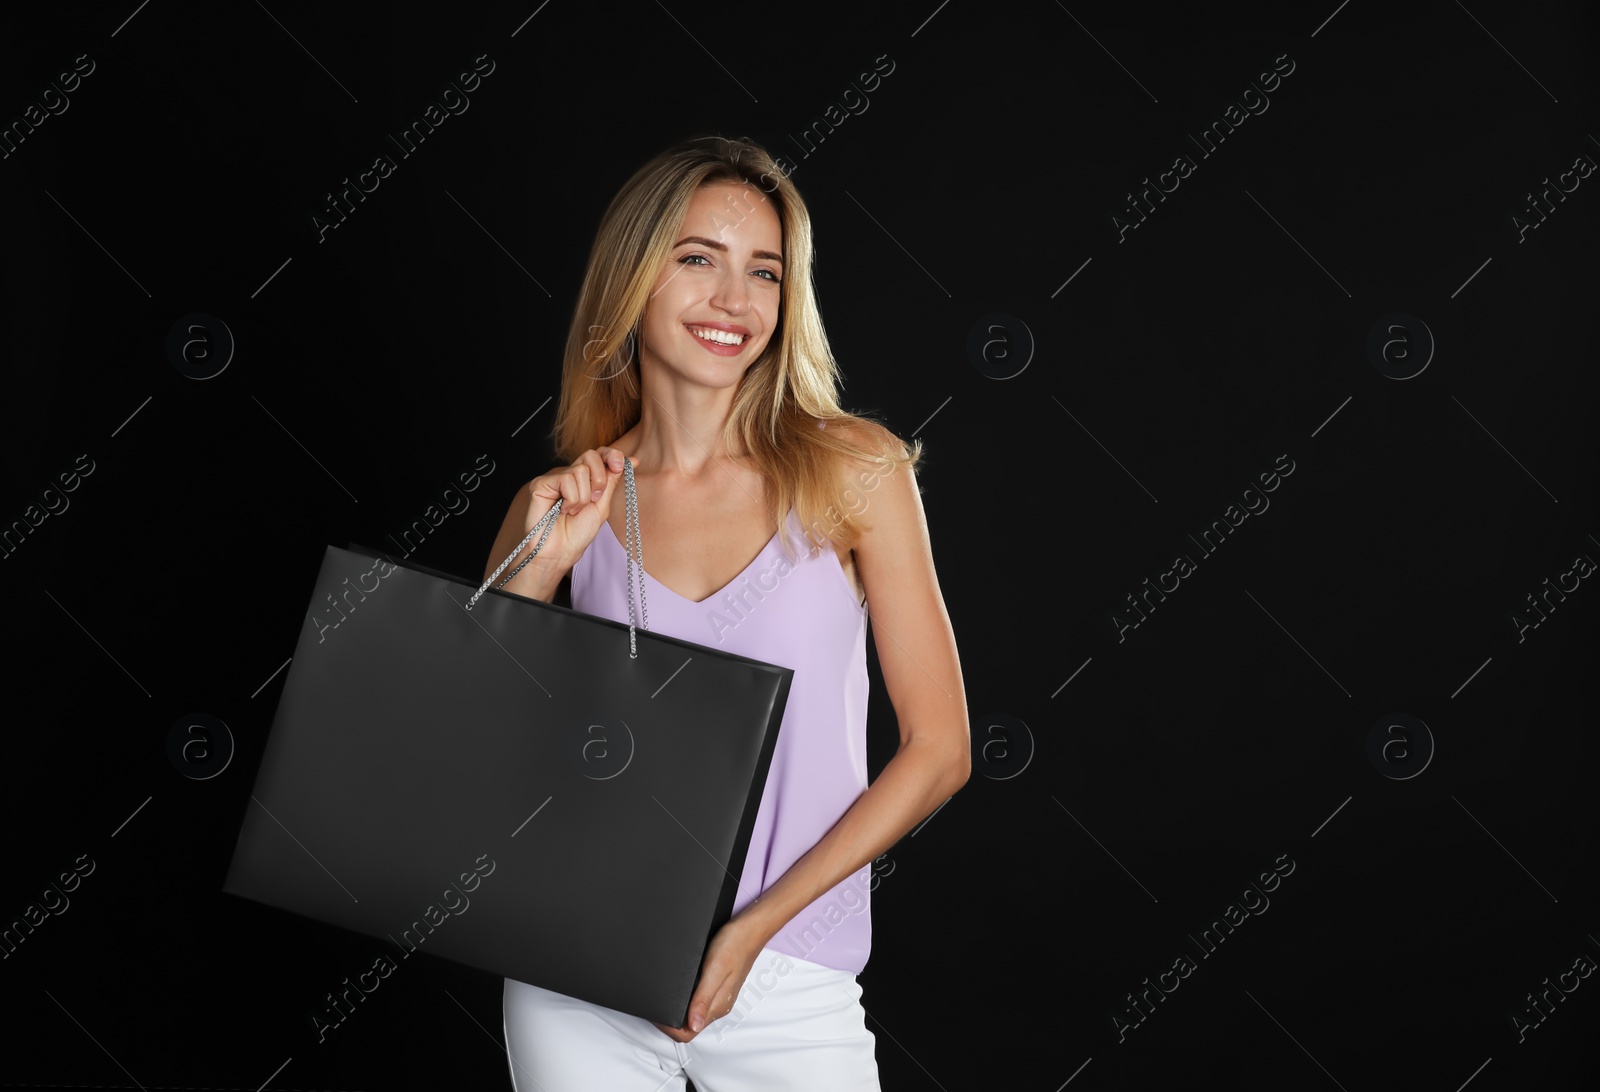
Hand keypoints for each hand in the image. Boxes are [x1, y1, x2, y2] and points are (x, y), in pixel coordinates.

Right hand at [522, 446, 632, 570]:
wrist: (561, 552)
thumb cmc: (578, 533)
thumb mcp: (602, 505)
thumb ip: (612, 481)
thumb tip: (632, 460)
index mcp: (585, 479)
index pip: (599, 454)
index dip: (612, 455)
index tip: (620, 466)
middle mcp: (569, 474)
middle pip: (591, 455)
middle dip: (599, 479)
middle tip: (595, 500)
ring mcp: (554, 478)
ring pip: (580, 470)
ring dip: (583, 497)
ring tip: (573, 511)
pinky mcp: (541, 484)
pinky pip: (565, 479)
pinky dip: (571, 499)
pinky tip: (562, 510)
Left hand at [652, 915, 765, 1042]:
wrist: (750, 929)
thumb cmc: (734, 945)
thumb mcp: (715, 970)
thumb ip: (703, 999)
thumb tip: (694, 1025)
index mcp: (717, 1005)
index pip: (688, 1033)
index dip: (669, 1027)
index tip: (658, 1011)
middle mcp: (718, 1005)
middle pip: (689, 1026)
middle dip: (669, 1020)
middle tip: (656, 1003)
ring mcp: (719, 996)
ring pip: (693, 1014)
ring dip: (677, 1010)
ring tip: (664, 994)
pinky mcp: (718, 986)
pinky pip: (699, 1001)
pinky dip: (685, 999)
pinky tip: (680, 986)